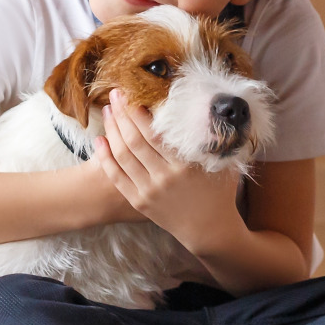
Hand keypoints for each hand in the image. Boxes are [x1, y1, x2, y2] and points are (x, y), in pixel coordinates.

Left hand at [92, 88, 245, 252]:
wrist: (210, 230)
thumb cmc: (219, 192)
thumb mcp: (224, 163)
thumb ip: (217, 138)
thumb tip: (212, 107)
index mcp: (185, 165)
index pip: (155, 133)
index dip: (139, 113)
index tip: (132, 95)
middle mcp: (165, 178)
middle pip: (134, 140)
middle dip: (122, 113)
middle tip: (115, 93)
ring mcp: (149, 191)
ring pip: (122, 155)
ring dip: (112, 130)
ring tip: (107, 111)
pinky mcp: (139, 201)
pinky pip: (116, 176)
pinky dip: (105, 158)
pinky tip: (99, 141)